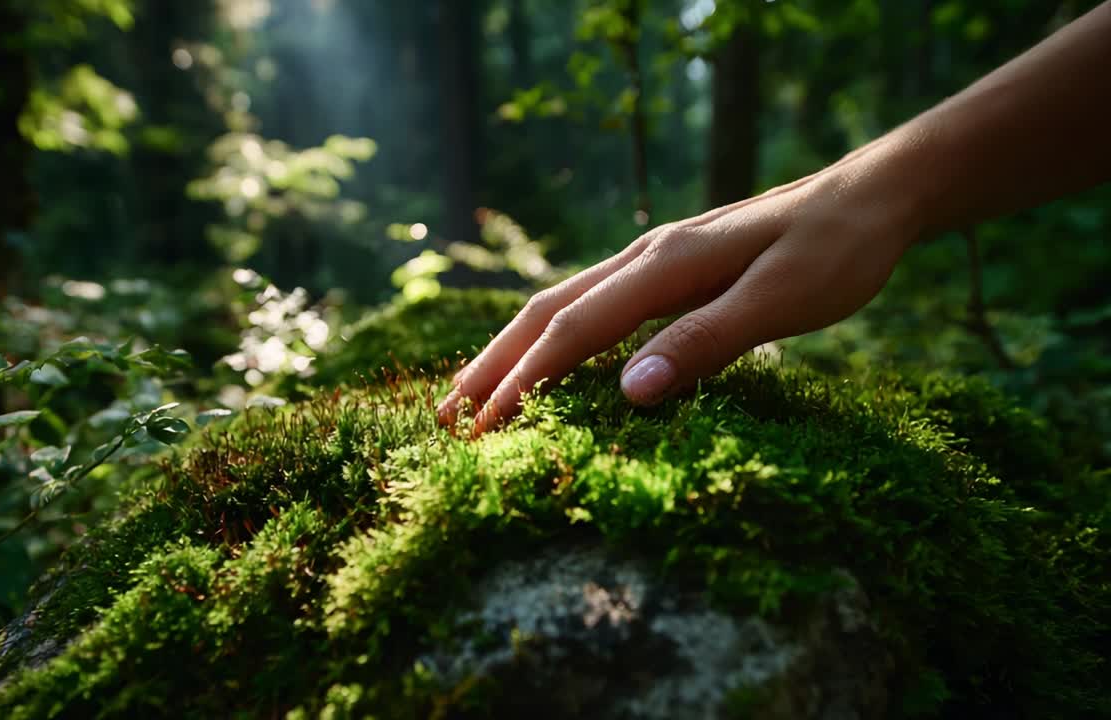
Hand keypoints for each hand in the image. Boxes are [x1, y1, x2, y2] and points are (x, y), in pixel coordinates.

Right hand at [437, 138, 927, 434]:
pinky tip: (549, 358)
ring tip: (474, 392)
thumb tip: (627, 391)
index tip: (480, 431)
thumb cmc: (835, 250)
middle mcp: (644, 257)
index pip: (571, 333)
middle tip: (446, 418)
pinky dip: (553, 336)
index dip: (520, 384)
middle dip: (492, 366)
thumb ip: (705, 343)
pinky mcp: (669, 267)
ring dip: (513, 350)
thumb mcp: (781, 301)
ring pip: (562, 304)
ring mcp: (654, 259)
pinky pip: (592, 304)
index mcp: (663, 266)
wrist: (873, 194)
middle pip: (546, 313)